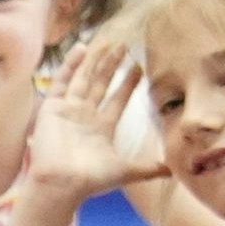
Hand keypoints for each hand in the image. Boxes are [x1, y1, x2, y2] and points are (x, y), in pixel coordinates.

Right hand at [27, 42, 138, 204]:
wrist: (61, 184)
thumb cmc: (91, 179)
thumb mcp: (125, 170)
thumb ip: (148, 168)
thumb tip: (172, 171)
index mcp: (101, 128)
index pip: (118, 99)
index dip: (129, 83)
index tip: (139, 67)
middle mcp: (84, 116)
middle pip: (101, 84)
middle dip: (112, 65)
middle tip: (124, 46)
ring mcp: (67, 111)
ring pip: (83, 79)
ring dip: (94, 61)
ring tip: (107, 41)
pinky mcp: (51, 108)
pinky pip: (61, 82)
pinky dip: (70, 66)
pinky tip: (82, 48)